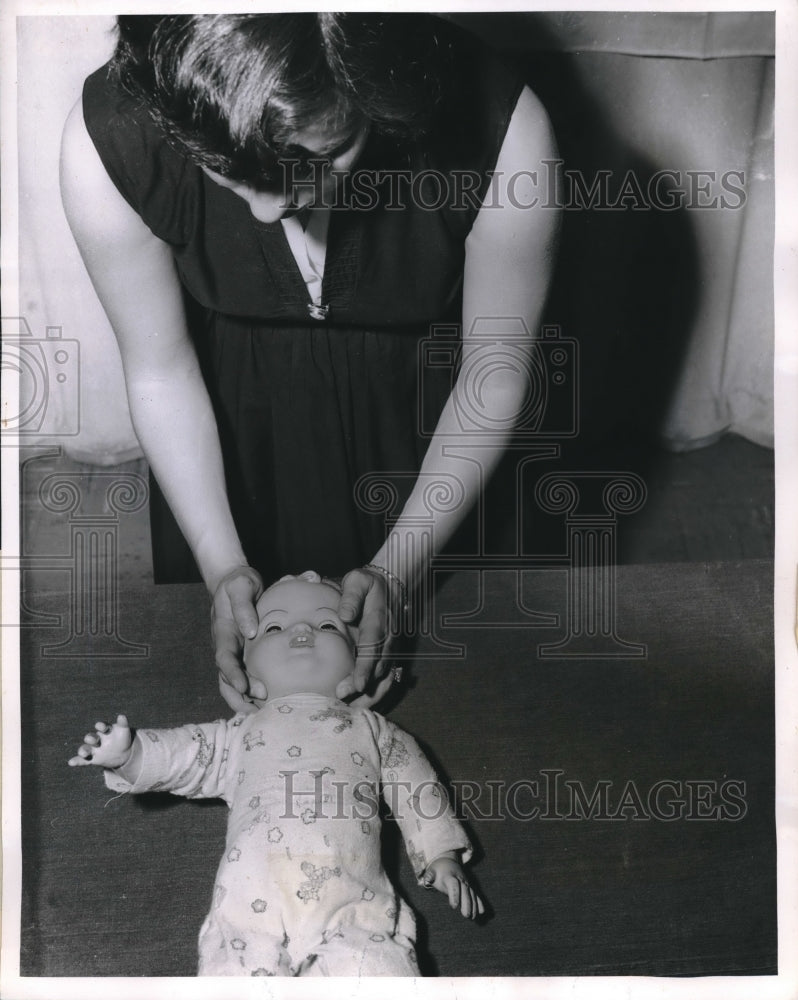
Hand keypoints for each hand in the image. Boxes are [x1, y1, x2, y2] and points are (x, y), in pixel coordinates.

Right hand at [68, 715, 133, 769]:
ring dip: (83, 750)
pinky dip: (77, 761)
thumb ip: (123, 723)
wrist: (123, 753)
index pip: (101, 727)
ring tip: (83, 753)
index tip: (100, 726)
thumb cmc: (122, 739)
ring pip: (85, 749)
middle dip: (91, 738)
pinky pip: (82, 760)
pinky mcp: (92, 759)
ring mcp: (93, 749)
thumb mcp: (124, 731)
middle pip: (91, 737)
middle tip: (94, 740)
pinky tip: (71, 763)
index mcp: (105, 730)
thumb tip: (121, 716)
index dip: (101, 726)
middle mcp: (97, 739)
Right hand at [211, 566, 264, 711]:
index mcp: (223, 632)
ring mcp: (234, 652)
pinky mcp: (244, 655)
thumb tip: (250, 632)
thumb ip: (244, 607)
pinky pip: (244, 677)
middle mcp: (226, 646)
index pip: (224, 658)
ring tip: (263, 712)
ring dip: (245, 699)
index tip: (243, 688)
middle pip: (226, 678)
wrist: (236, 582)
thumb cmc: (240, 583)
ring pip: (232, 683)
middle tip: (261, 702)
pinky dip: (251, 692)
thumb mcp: (241, 585)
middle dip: (240, 694)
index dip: (233, 675)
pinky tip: (267, 703)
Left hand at [335, 567, 392, 699]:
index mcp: (380, 620)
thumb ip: (352, 596)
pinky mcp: (389, 654)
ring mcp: (391, 648)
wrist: (390, 586)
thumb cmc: (367, 585)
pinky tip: (359, 704)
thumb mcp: (358, 580)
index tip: (357, 684)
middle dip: (363, 686)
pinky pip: (386, 677)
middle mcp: (389, 637)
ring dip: (369, 693)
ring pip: (384, 676)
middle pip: (378, 666)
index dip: (365, 667)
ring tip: (349, 708)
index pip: (373, 646)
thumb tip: (346, 616)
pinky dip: (375, 692)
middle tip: (341, 697)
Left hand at [422, 854, 484, 919]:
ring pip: (472, 894)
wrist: (446, 861)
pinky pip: (475, 894)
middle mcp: (460, 879)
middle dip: (466, 903)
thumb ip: (429, 876)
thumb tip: (426, 881)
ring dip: (473, 905)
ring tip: (472, 917)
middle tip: (466, 915)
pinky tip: (481, 912)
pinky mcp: (469, 887)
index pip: (453, 885)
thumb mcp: (432, 872)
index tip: (454, 906)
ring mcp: (466, 883)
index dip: (454, 895)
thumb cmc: (437, 871)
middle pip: (465, 891)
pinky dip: (479, 902)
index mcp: (450, 876)